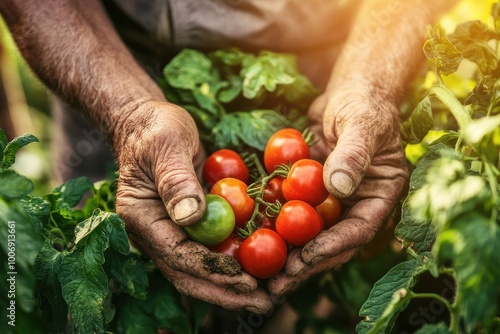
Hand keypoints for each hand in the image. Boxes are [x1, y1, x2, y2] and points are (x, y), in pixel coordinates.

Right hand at [114, 101, 271, 312]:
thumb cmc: (155, 129)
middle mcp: (155, 231)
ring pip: (200, 267)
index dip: (210, 269)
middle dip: (224, 291)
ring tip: (265, 295)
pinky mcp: (187, 224)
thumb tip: (192, 218)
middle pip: (187, 273)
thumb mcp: (166, 146)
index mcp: (142, 217)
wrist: (150, 123)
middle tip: (261, 302)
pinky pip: (210, 248)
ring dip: (230, 284)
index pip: (177, 253)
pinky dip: (232, 261)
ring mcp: (170, 230)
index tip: (243, 278)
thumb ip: (176, 181)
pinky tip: (260, 267)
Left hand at [268, 88, 408, 295]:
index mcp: (380, 195)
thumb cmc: (362, 103)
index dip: (333, 246)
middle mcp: (357, 204)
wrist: (347, 92)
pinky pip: (293, 212)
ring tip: (261, 272)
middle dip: (305, 263)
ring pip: (310, 233)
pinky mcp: (311, 193)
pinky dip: (275, 225)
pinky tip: (252, 237)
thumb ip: (354, 153)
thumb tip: (338, 187)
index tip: (306, 258)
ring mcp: (333, 200)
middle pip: (332, 241)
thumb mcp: (361, 124)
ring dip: (287, 253)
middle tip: (277, 280)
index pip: (359, 229)